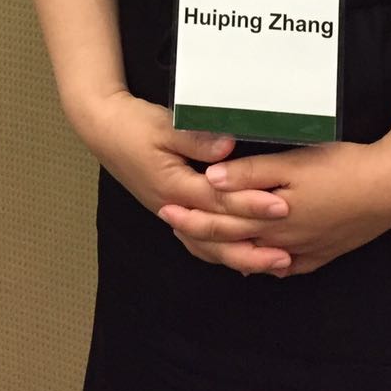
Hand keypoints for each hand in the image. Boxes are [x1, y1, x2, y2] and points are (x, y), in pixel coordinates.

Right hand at [75, 92, 293, 274]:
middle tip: (287, 253)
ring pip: (208, 246)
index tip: (281, 207)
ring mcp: (172, 212)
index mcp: (174, 186)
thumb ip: (197, 139)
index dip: (251, 205)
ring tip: (272, 265)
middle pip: (217, 235)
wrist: (104, 130)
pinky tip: (242, 259)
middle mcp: (173, 206)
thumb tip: (228, 148)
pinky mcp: (173, 210)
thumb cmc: (134, 125)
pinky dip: (222, 252)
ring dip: (241, 256)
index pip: (219, 202)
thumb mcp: (164, 126)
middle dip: (253, 244)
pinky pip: (200, 241)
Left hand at [159, 139, 390, 276]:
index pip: (220, 220)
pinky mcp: (323, 251)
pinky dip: (267, 265)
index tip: (166, 208)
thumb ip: (251, 173)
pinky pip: (286, 266)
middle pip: (233, 240)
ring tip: (209, 246)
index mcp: (271, 215)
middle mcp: (282, 239)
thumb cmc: (343, 168)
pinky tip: (260, 265)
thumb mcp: (293, 163)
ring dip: (230, 250)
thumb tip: (211, 181)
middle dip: (201, 233)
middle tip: (174, 226)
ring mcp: (304, 249)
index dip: (191, 214)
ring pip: (257, 256)